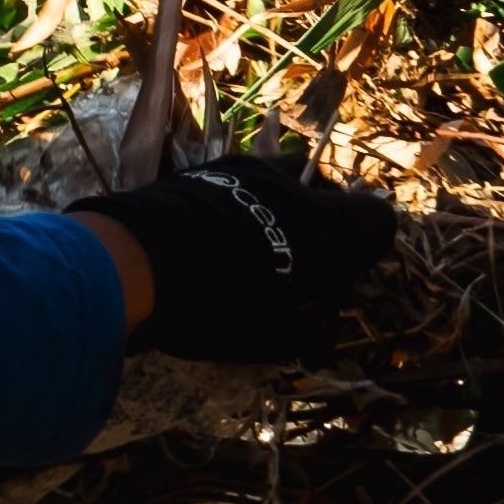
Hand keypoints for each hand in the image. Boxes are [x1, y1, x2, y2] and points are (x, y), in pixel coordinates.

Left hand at [111, 141, 398, 366]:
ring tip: (259, 243)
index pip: (373, 217)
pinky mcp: (201, 170)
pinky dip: (244, 203)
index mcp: (316, 220)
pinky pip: (240, 181)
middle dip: (325, 221)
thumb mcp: (271, 334)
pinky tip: (222, 234)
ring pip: (281, 176)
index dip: (369, 246)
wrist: (130, 259)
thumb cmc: (212, 303)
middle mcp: (285, 183)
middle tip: (303, 258)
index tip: (345, 275)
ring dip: (282, 205)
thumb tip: (314, 319)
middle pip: (326, 188)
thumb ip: (306, 324)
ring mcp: (239, 170)